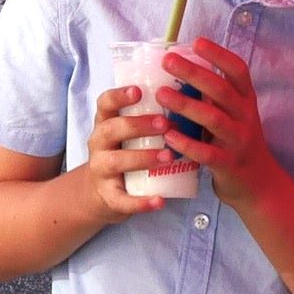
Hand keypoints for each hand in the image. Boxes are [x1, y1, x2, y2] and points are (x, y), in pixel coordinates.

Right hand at [78, 89, 177, 224]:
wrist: (102, 193)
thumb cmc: (125, 152)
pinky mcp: (108, 196)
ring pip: (116, 161)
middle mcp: (98, 144)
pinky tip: (160, 201)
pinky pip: (122, 200)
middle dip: (137, 125)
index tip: (139, 91)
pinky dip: (141, 202)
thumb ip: (150, 115)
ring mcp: (100, 170)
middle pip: (111, 129)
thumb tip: (194, 94)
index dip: (119, 96)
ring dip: (143, 157)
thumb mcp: (129, 132)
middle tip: (164, 123)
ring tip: (168, 156)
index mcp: (105, 122)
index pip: (105, 103)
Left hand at [151, 41, 284, 210]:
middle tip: (168, 60)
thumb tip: (180, 68)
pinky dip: (187, 144)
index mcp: (246, 100)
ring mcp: (239, 141)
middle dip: (194, 73)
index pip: (238, 70)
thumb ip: (213, 96)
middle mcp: (245, 117)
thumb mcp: (232, 114)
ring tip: (161, 94)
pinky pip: (206, 153)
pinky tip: (168, 136)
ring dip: (186, 105)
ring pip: (213, 119)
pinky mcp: (229, 164)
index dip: (219, 54)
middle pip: (222, 90)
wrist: (259, 184)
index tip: (197, 41)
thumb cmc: (236, 141)